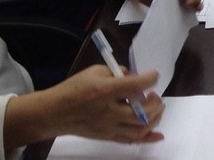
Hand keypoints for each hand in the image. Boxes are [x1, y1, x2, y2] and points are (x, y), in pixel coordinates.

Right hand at [9, 65, 163, 147]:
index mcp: (104, 92)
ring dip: (155, 119)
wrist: (55, 113)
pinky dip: (147, 138)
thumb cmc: (74, 89)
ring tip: (156, 108)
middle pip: (141, 113)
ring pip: (139, 130)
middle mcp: (109, 112)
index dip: (149, 80)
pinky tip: (158, 135)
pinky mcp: (108, 137)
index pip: (134, 86)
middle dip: (155, 103)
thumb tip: (133, 76)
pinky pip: (131, 141)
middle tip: (154, 95)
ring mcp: (109, 128)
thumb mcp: (95, 71)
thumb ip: (117, 72)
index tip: (154, 75)